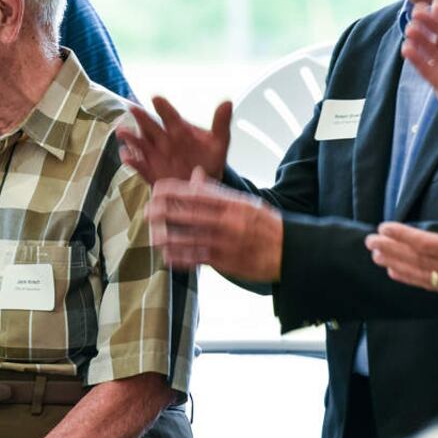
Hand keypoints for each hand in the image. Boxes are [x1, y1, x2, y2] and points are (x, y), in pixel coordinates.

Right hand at [117, 96, 231, 184]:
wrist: (204, 184)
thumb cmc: (210, 160)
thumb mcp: (219, 143)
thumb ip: (221, 123)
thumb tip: (227, 102)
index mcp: (179, 129)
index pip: (170, 115)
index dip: (163, 107)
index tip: (156, 99)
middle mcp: (164, 139)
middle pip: (149, 125)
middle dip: (140, 117)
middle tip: (132, 108)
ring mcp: (155, 155)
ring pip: (140, 143)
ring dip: (130, 137)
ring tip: (123, 132)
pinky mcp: (151, 171)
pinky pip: (139, 165)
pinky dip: (132, 161)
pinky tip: (127, 157)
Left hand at [147, 167, 282, 280]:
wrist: (290, 251)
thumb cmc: (265, 225)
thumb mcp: (245, 202)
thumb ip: (217, 191)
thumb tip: (195, 176)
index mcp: (232, 203)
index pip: (197, 193)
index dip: (173, 191)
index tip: (157, 189)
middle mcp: (227, 221)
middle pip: (189, 214)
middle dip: (164, 212)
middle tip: (147, 211)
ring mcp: (226, 242)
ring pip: (190, 238)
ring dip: (168, 237)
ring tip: (153, 235)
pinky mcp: (225, 261)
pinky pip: (197, 259)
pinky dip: (180, 258)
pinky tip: (167, 256)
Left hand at [364, 199, 437, 294]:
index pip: (425, 244)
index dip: (402, 237)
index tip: (383, 228)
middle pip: (417, 261)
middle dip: (391, 250)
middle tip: (370, 242)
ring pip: (420, 275)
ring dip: (396, 265)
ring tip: (376, 256)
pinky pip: (430, 285)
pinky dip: (411, 279)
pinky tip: (396, 272)